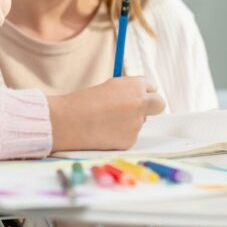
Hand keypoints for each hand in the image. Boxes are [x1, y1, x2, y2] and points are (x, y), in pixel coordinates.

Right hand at [47, 76, 163, 152]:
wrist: (67, 121)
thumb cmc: (83, 101)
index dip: (143, 92)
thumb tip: (140, 98)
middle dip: (152, 106)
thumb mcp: (110, 87)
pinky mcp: (129, 141)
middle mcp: (140, 104)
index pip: (152, 88)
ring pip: (140, 122)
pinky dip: (120, 134)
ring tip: (104, 120)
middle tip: (137, 108)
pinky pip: (130, 135)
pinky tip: (103, 131)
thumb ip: (128, 91)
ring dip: (129, 121)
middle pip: (158, 104)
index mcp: (135, 86)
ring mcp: (136, 124)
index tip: (137, 95)